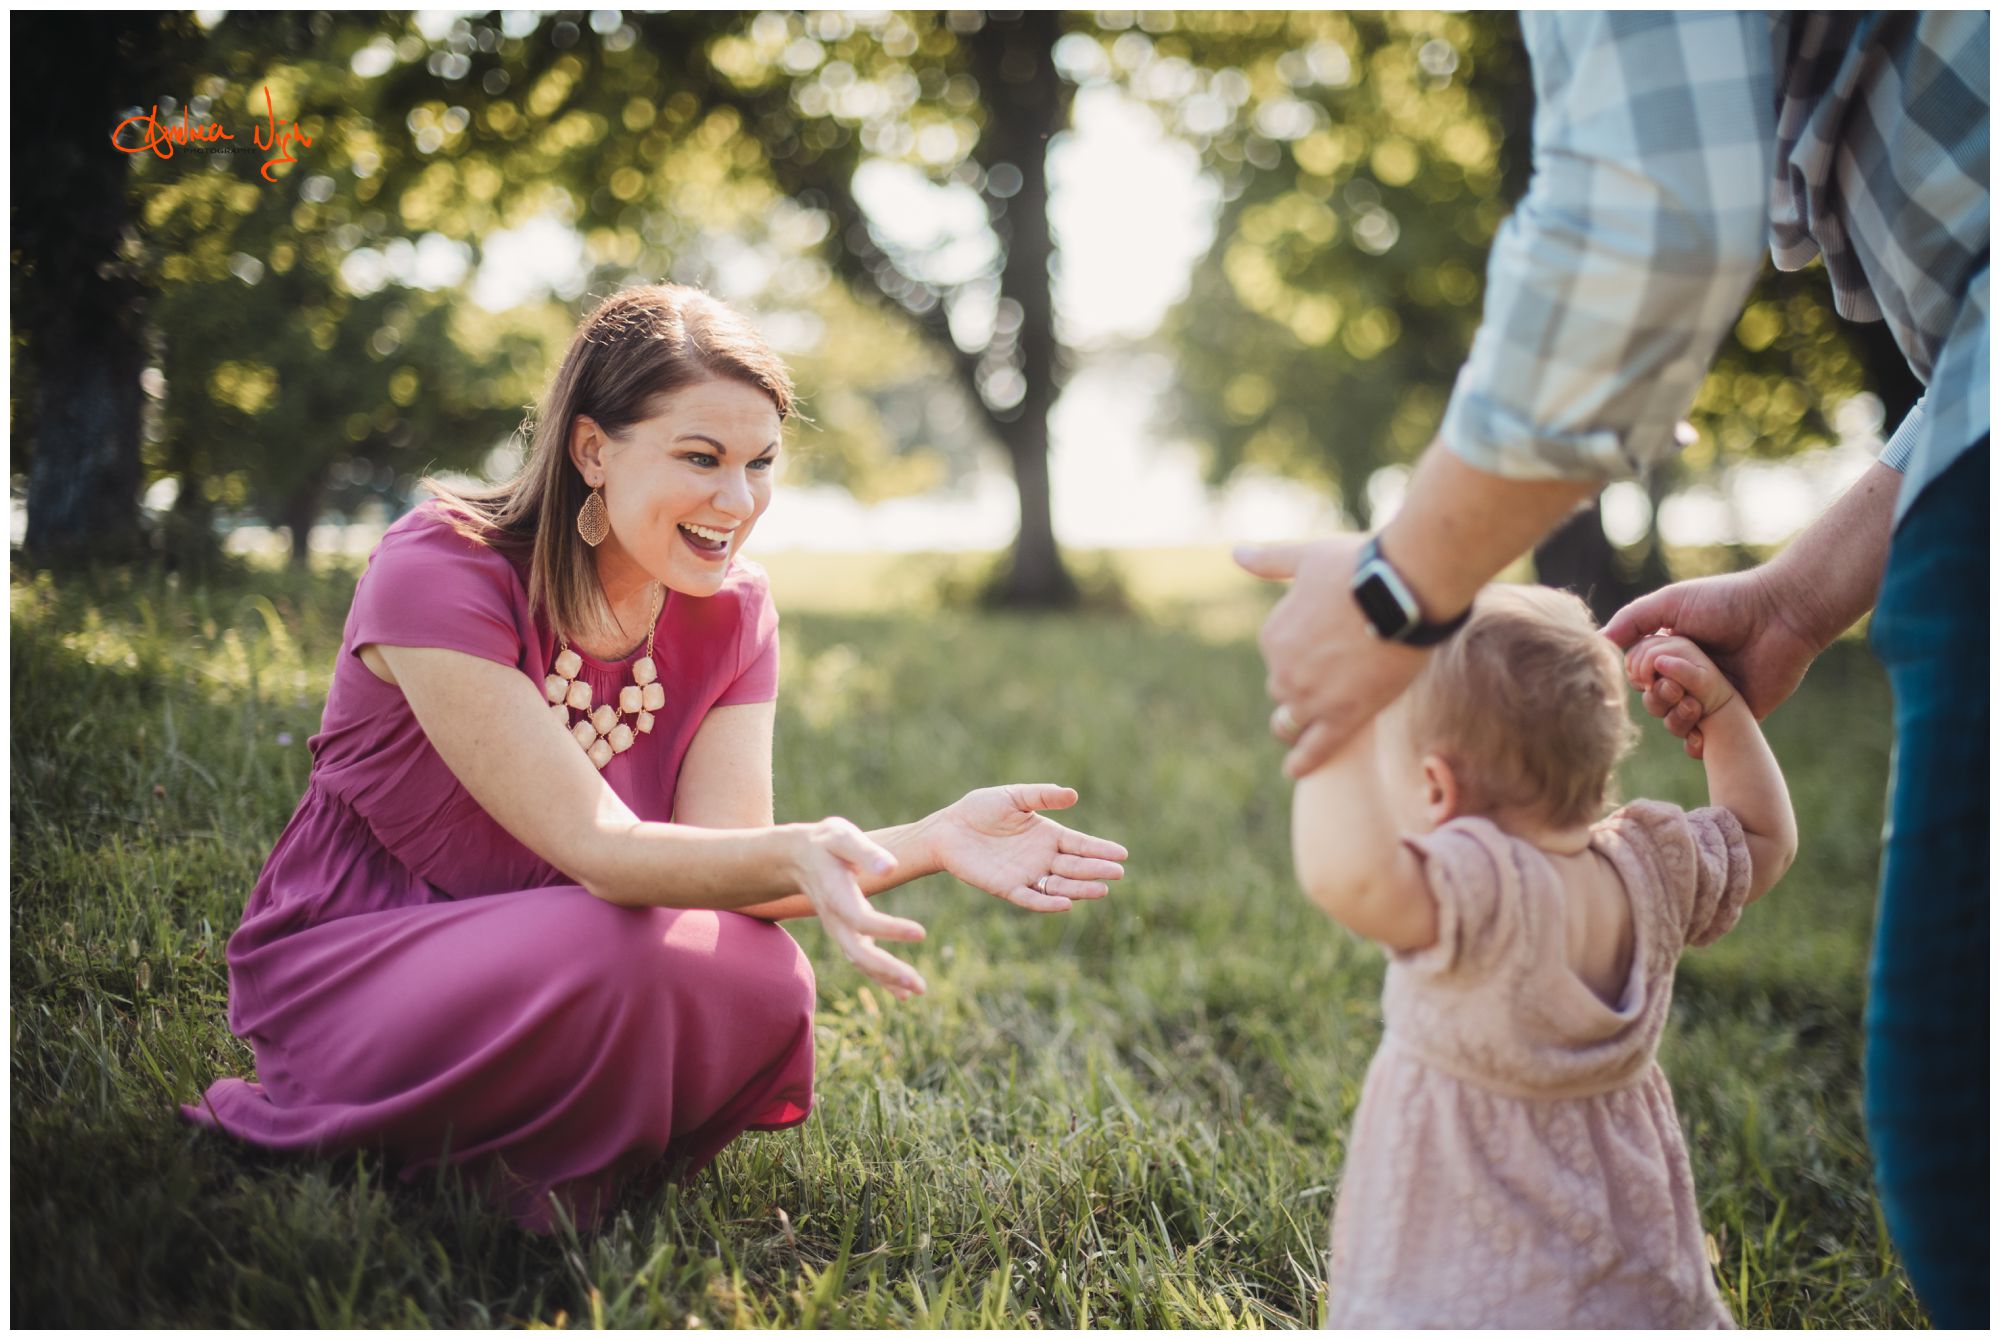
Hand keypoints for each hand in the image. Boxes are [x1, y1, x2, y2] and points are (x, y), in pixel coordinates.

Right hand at [787, 817, 928, 999]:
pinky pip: (862, 962)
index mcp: (836, 894)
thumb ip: (866, 852)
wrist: (798, 857)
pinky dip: (882, 978)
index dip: (889, 929)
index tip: (922, 933)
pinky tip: (904, 993)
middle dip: (888, 970)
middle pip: (858, 953)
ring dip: (888, 978)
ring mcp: (839, 930)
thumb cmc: (826, 842)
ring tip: (919, 990)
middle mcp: (835, 919)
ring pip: (860, 962)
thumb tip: (890, 868)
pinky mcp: (846, 934)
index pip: (861, 920)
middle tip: (919, 984)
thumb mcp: (843, 837)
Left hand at [930, 784, 1126, 910]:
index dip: (1100, 849)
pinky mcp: (1007, 888)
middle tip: (1118, 872)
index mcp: (1047, 835)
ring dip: (1080, 889)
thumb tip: (1073, 794)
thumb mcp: (1014, 797)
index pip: (1080, 844)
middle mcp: (1041, 857)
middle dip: (1097, 869)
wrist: (948, 829)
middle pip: (1075, 866)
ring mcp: (1026, 874)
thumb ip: (1042, 795)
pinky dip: (1048, 903)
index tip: (1122, 854)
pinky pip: (1031, 899)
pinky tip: (1065, 903)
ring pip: (1059, 885)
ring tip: (1102, 889)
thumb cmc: (980, 809)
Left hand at [1235, 537, 1429, 777]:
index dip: (1301, 654)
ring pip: (1293, 720)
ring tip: (1314, 723)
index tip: (1327, 646)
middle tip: (1334, 677)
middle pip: (1284, 690)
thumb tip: (1236, 553)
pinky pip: (1315, 749)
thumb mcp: (1306, 558)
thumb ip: (1270, 561)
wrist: (1403, 588)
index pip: (1278, 658)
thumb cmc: (1359, 566)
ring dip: (1301, 721)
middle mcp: (1283, 671)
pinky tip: (1295, 771)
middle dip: (1302, 685)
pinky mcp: (1344, 717)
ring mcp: (1311, 698)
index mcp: (1272, 637)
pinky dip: (1303, 762)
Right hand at [1602, 569, 1819, 759]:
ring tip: (1694, 702)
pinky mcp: (1734, 717)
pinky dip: (1697, 743)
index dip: (1638, 675)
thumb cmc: (1727, 602)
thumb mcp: (1672, 602)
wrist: (1781, 616)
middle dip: (1657, 697)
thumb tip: (1598, 640)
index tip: (1651, 667)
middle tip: (1674, 685)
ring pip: (1673, 724)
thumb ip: (1632, 620)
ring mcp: (1710, 698)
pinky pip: (1705, 742)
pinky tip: (1701, 730)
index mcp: (1672, 650)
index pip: (1637, 674)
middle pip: (1652, 701)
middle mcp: (1688, 675)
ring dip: (1675, 718)